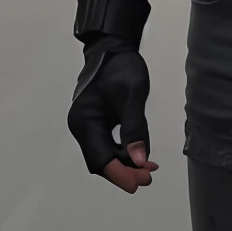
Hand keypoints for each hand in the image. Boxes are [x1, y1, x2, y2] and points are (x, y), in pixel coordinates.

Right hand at [67, 34, 158, 192]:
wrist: (113, 47)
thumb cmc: (120, 67)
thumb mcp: (133, 97)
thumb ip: (135, 129)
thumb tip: (139, 160)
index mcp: (85, 121)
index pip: (99, 159)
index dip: (119, 174)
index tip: (139, 183)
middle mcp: (82, 126)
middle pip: (100, 161)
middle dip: (124, 171)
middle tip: (148, 177)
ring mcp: (88, 125)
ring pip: (105, 155)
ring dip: (125, 164)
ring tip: (149, 168)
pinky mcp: (97, 123)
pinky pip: (108, 145)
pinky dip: (123, 153)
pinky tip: (140, 156)